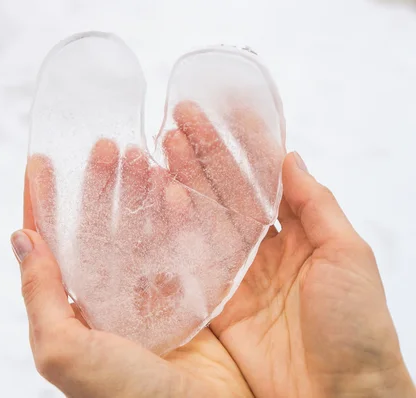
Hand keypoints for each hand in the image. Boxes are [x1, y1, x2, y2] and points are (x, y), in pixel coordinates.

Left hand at [12, 144, 253, 396]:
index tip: (40, 164)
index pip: (52, 245)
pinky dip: (176, 213)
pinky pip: (182, 244)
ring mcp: (155, 294)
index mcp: (78, 310)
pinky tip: (174, 187)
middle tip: (104, 147)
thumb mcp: (67, 352)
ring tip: (138, 155)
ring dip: (137, 191)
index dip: (44, 204)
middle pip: (100, 227)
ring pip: (141, 228)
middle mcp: (115, 298)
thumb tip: (19, 239)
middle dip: (97, 185)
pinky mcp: (194, 294)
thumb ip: (39, 297)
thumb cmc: (128, 397)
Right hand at [164, 103, 415, 396]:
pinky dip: (173, 231)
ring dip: (183, 183)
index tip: (222, 112)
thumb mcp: (347, 254)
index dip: (244, 146)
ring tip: (162, 147)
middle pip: (227, 194)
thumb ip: (316, 204)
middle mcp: (264, 250)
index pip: (265, 180)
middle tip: (179, 120)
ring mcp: (236, 276)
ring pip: (204, 221)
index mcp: (300, 234)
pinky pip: (190, 262)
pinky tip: (160, 197)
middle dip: (204, 155)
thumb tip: (290, 157)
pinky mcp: (214, 304)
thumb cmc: (356, 326)